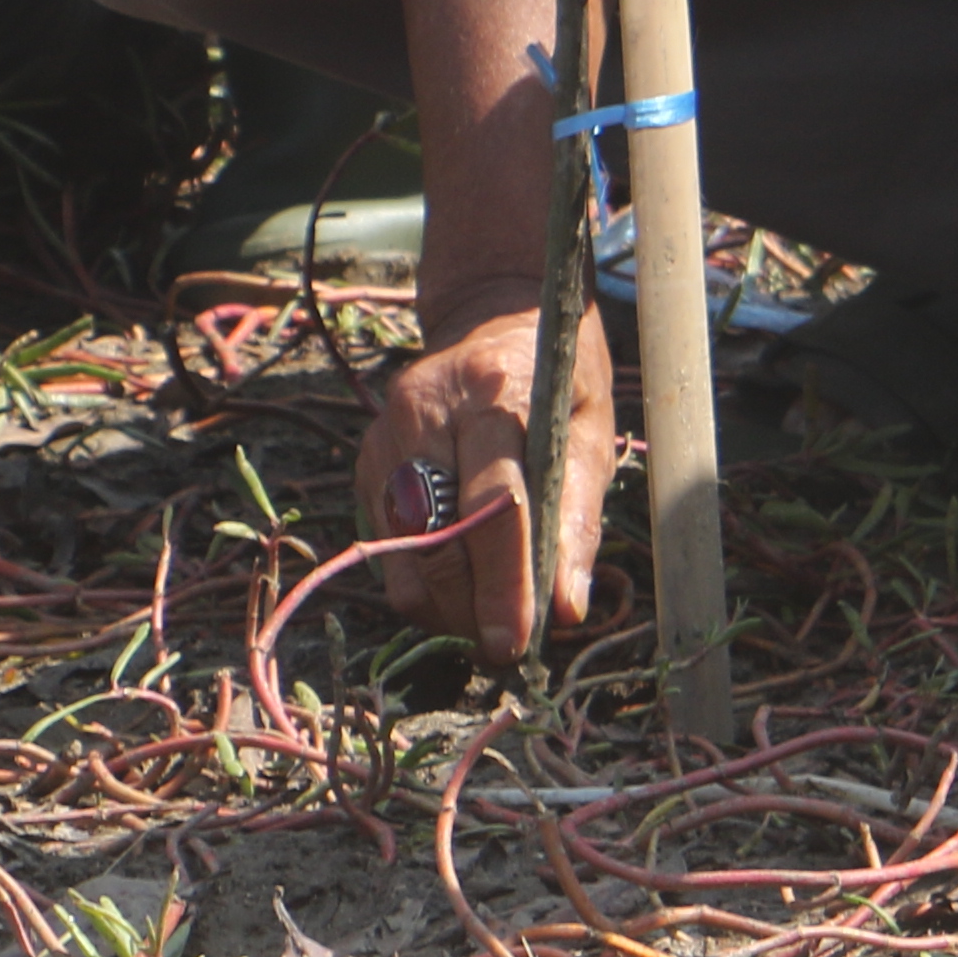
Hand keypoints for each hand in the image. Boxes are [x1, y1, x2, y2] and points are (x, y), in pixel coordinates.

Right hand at [365, 287, 617, 657]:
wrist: (495, 311)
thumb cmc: (558, 373)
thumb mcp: (590, 426)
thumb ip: (579, 515)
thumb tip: (566, 609)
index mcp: (494, 393)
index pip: (494, 505)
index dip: (504, 583)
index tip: (516, 641)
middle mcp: (425, 413)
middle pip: (437, 541)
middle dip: (470, 608)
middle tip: (507, 644)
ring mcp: (385, 437)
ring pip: (402, 556)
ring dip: (444, 605)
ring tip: (489, 616)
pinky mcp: (366, 462)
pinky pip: (388, 545)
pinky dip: (424, 579)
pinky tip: (463, 578)